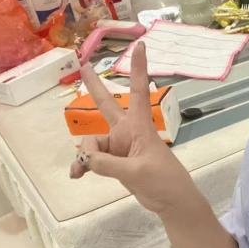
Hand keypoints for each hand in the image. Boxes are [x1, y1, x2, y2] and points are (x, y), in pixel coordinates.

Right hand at [69, 41, 198, 216]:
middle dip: (94, 86)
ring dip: (85, 156)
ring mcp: (121, 147)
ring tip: (82, 172)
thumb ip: (107, 164)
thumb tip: (84, 158)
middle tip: (84, 63)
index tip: (141, 45)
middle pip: (106, 105)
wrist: (172, 202)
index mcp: (139, 126)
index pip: (138, 90)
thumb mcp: (135, 172)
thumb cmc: (163, 181)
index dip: (139, 68)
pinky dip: (84, 166)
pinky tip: (76, 175)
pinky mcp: (116, 162)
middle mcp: (128, 132)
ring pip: (93, 144)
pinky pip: (93, 160)